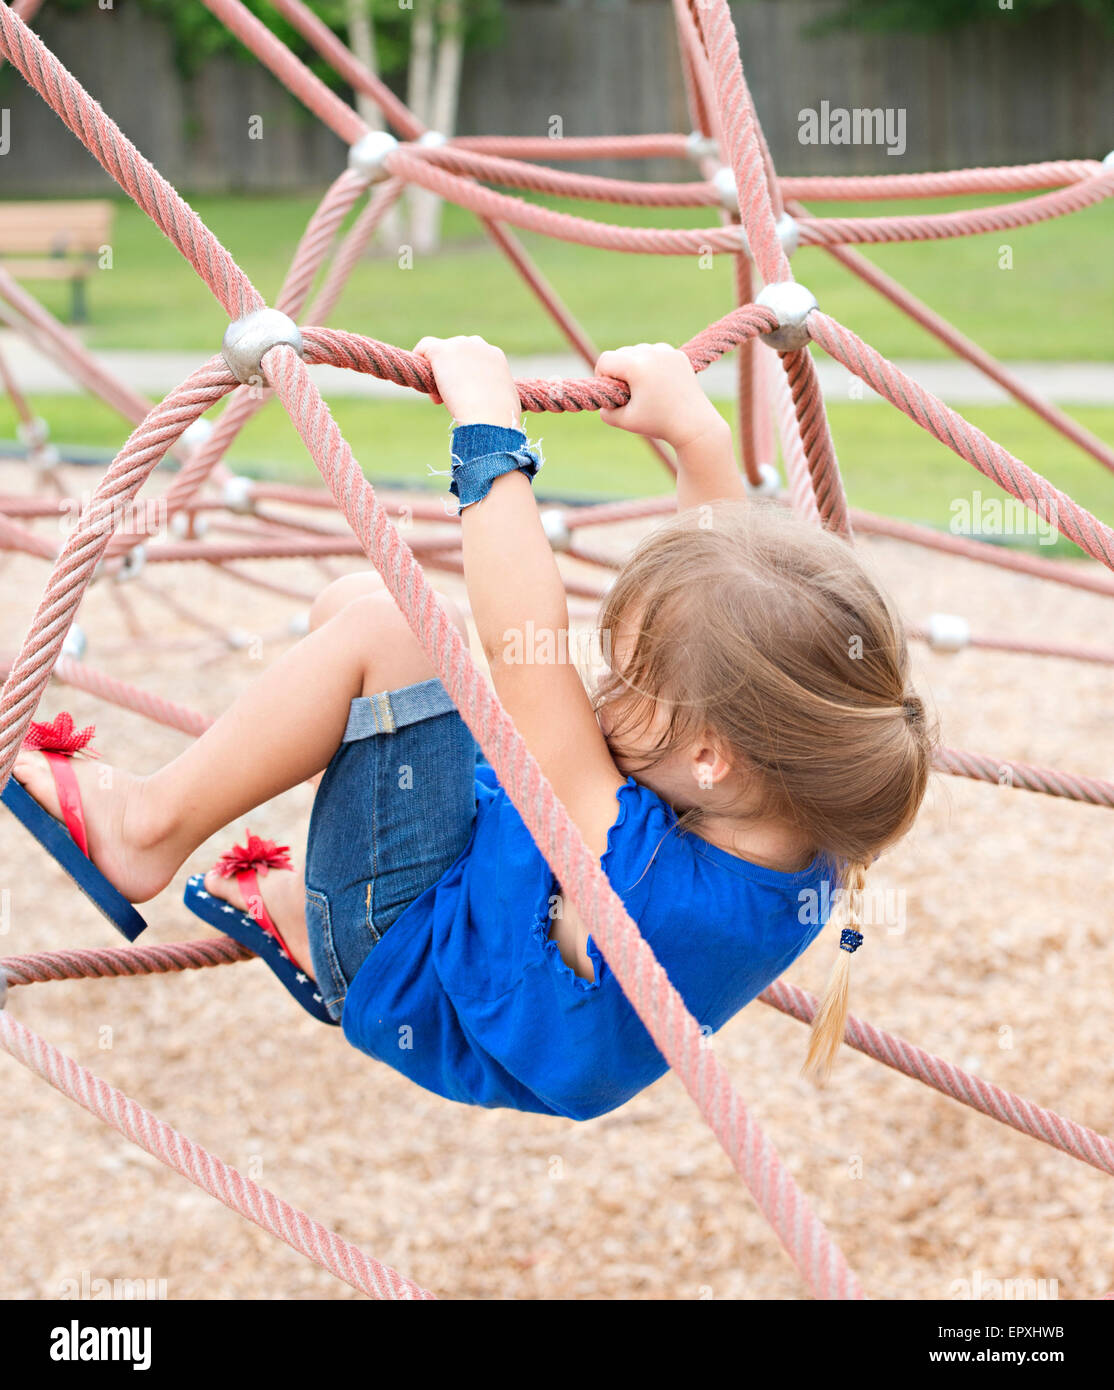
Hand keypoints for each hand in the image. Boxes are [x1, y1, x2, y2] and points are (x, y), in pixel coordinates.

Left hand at [413, 335, 520, 427]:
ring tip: (439, 399)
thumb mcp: (505, 402)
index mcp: (495, 356)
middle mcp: (478, 345)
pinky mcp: (442, 351)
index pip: (474, 357)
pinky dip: (420, 358)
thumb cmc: (501, 420)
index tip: (464, 394)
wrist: (490, 419)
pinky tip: (420, 381)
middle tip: (448, 398)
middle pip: (457, 352)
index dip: (466, 375)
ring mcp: (460, 346)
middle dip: (452, 373)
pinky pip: (424, 347)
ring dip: (439, 372)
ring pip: (441, 352)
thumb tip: (486, 401)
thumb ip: (494, 394)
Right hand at [595, 343, 726, 450]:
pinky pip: (655, 353)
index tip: (610, 392)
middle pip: (620, 353)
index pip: (605, 360)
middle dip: (618, 371)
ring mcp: (666, 351)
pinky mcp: (677, 354)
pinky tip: (657, 382)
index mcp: (636, 366)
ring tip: (643, 388)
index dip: (601, 376)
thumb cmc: (658, 423)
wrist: (694, 424)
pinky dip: (651, 364)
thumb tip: (601, 401)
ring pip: (637, 350)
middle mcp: (651, 352)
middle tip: (626, 393)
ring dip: (634, 366)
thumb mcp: (624, 421)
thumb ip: (605, 411)